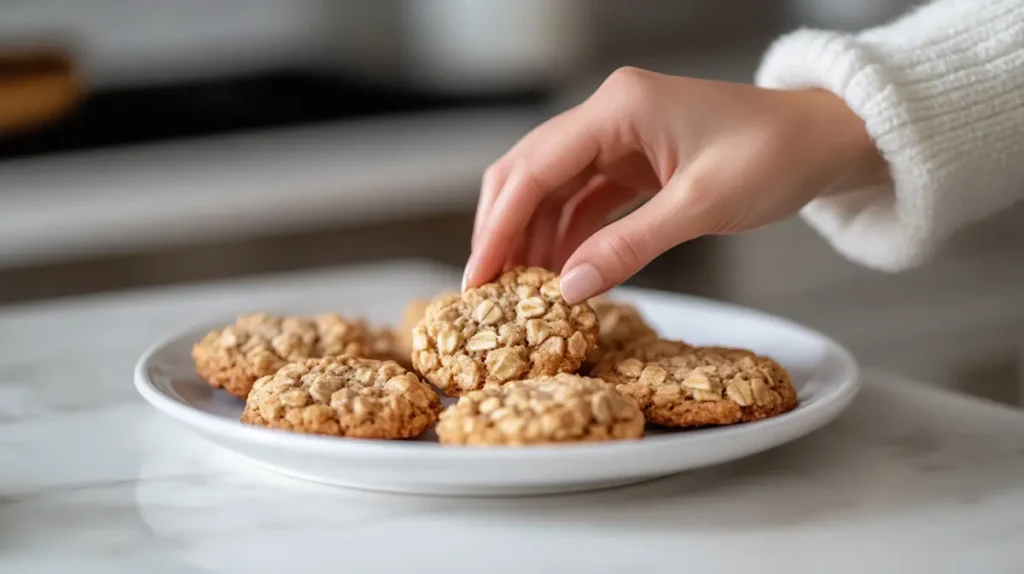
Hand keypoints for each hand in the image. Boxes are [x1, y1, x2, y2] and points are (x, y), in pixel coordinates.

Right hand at [464, 67, 886, 301]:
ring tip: (519, 293)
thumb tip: (568, 290)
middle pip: (528, 173)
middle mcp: (608, 116)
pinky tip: (559, 273)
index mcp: (618, 107)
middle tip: (486, 291)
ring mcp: (617, 138)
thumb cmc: (776, 156)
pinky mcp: (631, 162)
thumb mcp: (702, 206)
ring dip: (532, 238)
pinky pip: (582, 200)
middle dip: (502, 231)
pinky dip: (567, 236)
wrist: (825, 140)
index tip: (478, 277)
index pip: (535, 167)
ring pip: (549, 189)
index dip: (498, 225)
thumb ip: (630, 246)